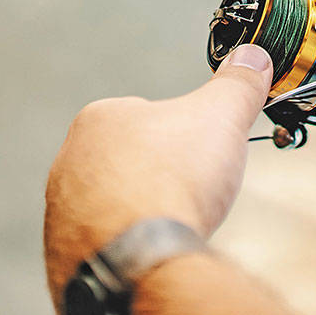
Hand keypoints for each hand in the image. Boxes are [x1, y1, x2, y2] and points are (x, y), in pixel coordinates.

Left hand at [43, 45, 272, 313]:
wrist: (139, 258)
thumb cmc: (171, 180)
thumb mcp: (221, 117)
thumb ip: (237, 84)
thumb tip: (253, 56)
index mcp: (97, 120)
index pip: (145, 117)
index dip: (183, 136)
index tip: (202, 155)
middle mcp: (68, 164)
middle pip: (129, 165)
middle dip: (161, 178)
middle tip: (192, 193)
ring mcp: (61, 215)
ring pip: (115, 210)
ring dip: (144, 218)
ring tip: (174, 228)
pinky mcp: (64, 258)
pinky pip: (104, 251)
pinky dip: (130, 253)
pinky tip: (153, 257)